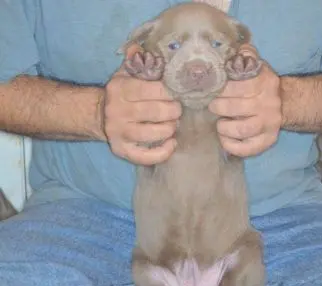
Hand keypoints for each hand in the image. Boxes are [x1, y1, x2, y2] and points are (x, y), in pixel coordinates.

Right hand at [103, 44, 181, 164]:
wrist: (97, 115)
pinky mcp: (122, 150)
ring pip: (153, 133)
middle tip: (178, 109)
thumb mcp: (124, 73)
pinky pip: (146, 156)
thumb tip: (139, 47)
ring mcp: (119, 133)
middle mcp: (118, 112)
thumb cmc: (120, 93)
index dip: (170, 92)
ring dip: (170, 128)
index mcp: (121, 90)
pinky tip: (172, 143)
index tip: (178, 93)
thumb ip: (136, 61)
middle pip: (156, 112)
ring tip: (174, 124)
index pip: (152, 90)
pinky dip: (163, 152)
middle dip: (174, 111)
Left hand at [209, 45, 281, 156]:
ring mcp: (269, 124)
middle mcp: (268, 104)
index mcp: (265, 83)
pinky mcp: (268, 141)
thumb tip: (232, 49)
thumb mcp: (256, 66)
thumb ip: (244, 55)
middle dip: (217, 107)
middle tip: (212, 105)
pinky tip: (224, 138)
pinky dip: (231, 146)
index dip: (220, 89)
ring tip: (219, 123)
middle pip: (235, 108)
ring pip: (241, 130)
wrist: (286, 103)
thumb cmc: (261, 84)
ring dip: (223, 128)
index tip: (211, 89)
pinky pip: (247, 149)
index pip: (238, 86)